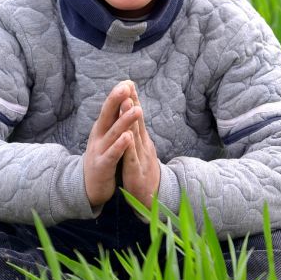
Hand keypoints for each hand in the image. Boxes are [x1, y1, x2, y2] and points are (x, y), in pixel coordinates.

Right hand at [83, 82, 141, 207]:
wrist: (88, 187)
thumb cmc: (101, 158)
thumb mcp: (106, 137)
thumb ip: (113, 120)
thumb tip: (121, 100)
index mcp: (101, 129)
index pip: (110, 108)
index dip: (117, 95)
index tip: (128, 81)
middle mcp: (99, 137)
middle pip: (107, 115)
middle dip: (116, 100)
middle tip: (125, 86)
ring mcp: (99, 151)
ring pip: (113, 133)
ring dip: (124, 121)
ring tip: (136, 109)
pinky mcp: (102, 165)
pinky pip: (112, 154)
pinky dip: (120, 145)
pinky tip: (128, 137)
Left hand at [121, 84, 159, 208]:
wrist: (153, 197)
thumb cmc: (144, 172)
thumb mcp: (140, 150)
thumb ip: (137, 134)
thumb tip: (134, 117)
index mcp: (141, 140)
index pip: (137, 117)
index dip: (133, 100)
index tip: (128, 82)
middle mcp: (143, 144)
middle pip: (138, 121)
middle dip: (133, 103)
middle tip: (128, 85)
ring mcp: (141, 157)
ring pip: (135, 135)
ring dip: (131, 118)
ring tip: (127, 102)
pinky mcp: (136, 171)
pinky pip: (132, 157)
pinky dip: (129, 146)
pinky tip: (127, 136)